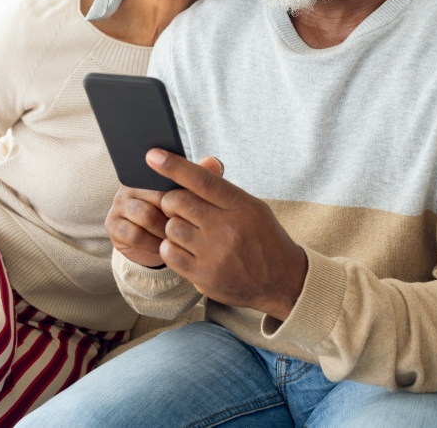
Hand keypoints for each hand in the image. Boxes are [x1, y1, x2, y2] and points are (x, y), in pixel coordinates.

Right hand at [106, 157, 224, 267]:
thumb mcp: (191, 198)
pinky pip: (134, 234)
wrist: (158, 247)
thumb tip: (214, 162)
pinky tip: (162, 246)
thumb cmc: (176, 217)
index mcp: (147, 172)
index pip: (164, 176)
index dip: (181, 194)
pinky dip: (152, 243)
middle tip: (189, 226)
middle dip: (175, 214)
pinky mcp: (112, 226)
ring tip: (177, 237)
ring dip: (165, 230)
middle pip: (157, 197)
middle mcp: (129, 185)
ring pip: (146, 216)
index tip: (192, 208)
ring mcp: (119, 205)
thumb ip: (204, 178)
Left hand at [149, 150, 307, 321]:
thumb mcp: (252, 207)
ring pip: (171, 228)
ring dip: (174, 227)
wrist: (283, 281)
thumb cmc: (263, 238)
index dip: (175, 166)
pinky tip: (186, 250)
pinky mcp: (204, 276)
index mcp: (241, 206)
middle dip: (173, 202)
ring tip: (191, 233)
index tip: (153, 155)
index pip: (203, 180)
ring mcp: (215, 254)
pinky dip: (172, 249)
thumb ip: (223, 189)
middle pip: (178, 202)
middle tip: (181, 208)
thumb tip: (199, 163)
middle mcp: (228, 228)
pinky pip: (169, 253)